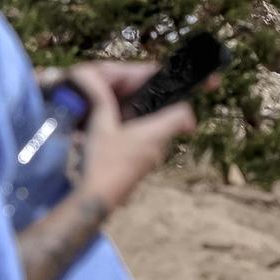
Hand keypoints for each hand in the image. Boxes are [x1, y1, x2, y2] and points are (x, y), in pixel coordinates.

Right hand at [66, 63, 197, 210]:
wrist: (94, 202)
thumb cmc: (101, 164)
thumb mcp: (99, 126)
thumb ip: (100, 101)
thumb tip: (91, 77)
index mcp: (155, 134)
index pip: (183, 113)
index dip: (184, 99)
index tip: (188, 90)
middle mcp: (158, 149)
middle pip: (168, 122)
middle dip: (157, 107)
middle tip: (138, 96)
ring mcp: (149, 163)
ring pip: (154, 135)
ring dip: (143, 122)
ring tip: (120, 113)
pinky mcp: (138, 171)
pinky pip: (143, 146)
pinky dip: (134, 136)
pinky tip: (112, 136)